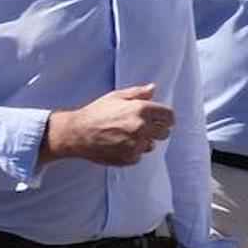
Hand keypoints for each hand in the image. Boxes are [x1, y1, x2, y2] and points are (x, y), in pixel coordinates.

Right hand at [41, 83, 173, 165]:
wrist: (79, 133)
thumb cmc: (96, 113)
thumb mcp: (116, 96)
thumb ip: (138, 93)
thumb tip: (153, 88)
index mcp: (141, 110)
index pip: (169, 116)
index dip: (166, 117)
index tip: (162, 118)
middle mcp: (141, 128)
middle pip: (165, 132)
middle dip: (157, 128)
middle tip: (144, 126)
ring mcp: (136, 144)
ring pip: (152, 145)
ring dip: (145, 140)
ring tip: (127, 134)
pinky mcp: (130, 158)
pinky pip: (140, 155)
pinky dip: (133, 151)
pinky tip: (120, 143)